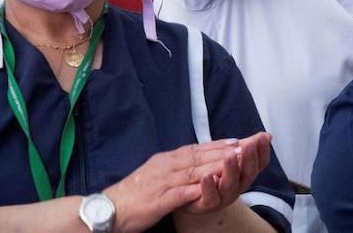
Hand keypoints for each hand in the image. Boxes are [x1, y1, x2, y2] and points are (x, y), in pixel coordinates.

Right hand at [105, 140, 242, 232]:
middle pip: (199, 156)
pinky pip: (185, 192)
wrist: (108, 210)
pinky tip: (216, 186)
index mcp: (165, 160)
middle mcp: (166, 166)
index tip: (235, 141)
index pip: (195, 149)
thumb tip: (187, 163)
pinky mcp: (161, 199)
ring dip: (217, 165)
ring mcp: (163, 181)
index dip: (216, 145)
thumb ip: (170, 168)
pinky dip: (202, 187)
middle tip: (244, 145)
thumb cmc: (131, 196)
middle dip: (223, 151)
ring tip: (236, 160)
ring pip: (195, 171)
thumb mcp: (153, 175)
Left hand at [177, 133, 272, 215]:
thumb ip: (245, 146)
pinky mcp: (205, 204)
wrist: (188, 196)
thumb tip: (267, 135)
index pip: (259, 163)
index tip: (262, 137)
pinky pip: (210, 198)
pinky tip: (207, 176)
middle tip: (248, 145)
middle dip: (249, 158)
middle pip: (248, 174)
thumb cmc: (212, 174)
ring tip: (230, 156)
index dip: (262, 151)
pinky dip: (209, 187)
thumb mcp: (228, 156)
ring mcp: (222, 197)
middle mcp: (236, 186)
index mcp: (243, 174)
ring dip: (231, 171)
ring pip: (230, 186)